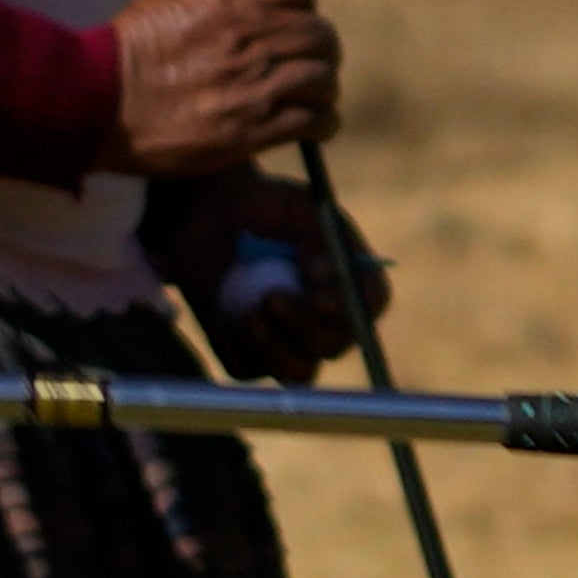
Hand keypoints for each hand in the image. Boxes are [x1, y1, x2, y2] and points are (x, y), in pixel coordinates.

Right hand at [101, 0, 338, 178]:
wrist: (101, 101)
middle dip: (321, 49)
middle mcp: (250, 35)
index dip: (303, 4)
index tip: (296, 20)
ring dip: (323, 89)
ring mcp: (255, 83)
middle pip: (320, 35)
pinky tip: (314, 126)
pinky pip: (316, 122)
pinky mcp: (253, 128)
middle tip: (312, 63)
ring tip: (313, 98)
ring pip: (323, 79)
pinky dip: (322, 124)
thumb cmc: (134, 49)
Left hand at [146, 172, 377, 385]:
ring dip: (275, 347)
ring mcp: (290, 341)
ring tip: (249, 312)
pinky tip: (223, 312)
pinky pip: (249, 369)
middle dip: (304, 326)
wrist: (207, 214)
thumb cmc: (261, 206)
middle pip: (335, 344)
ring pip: (299, 372)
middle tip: (272, 298)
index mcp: (349, 277)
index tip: (317, 298)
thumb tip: (319, 275)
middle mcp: (327, 317)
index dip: (350, 309)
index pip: (370, 304)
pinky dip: (235, 343)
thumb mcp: (297, 205)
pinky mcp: (250, 356)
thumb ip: (317, 236)